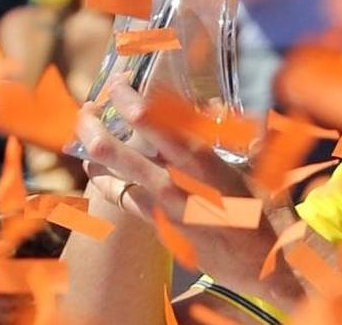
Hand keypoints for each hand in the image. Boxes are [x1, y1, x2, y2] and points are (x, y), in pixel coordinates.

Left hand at [75, 75, 302, 305]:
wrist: (253, 259)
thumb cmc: (253, 206)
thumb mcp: (243, 165)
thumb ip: (221, 136)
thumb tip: (209, 106)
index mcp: (199, 156)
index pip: (151, 118)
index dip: (126, 96)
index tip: (118, 82)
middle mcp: (173, 178)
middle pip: (114, 146)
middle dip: (93, 122)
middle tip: (90, 106)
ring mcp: (159, 203)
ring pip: (110, 171)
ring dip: (93, 149)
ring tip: (88, 133)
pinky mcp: (154, 222)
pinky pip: (118, 196)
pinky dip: (104, 178)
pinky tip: (100, 169)